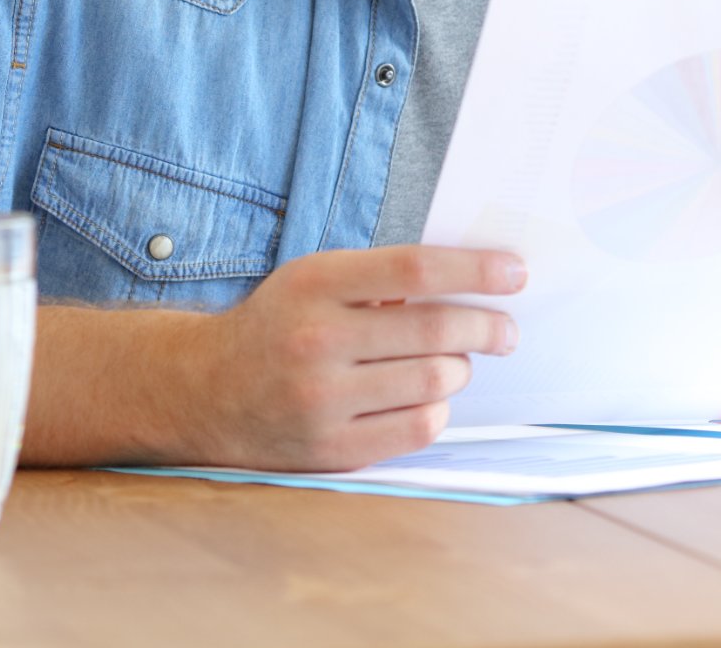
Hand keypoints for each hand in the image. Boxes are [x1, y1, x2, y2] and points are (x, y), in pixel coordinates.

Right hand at [177, 246, 522, 470]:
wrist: (204, 391)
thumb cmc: (280, 324)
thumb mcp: (316, 279)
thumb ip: (382, 277)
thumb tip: (473, 280)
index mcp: (316, 284)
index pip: (416, 270)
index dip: (476, 270)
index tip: (516, 273)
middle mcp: (317, 342)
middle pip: (437, 331)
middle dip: (488, 328)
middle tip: (505, 331)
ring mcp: (321, 401)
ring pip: (435, 381)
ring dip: (460, 369)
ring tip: (454, 363)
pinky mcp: (329, 449)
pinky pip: (417, 428)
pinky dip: (437, 409)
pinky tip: (428, 397)